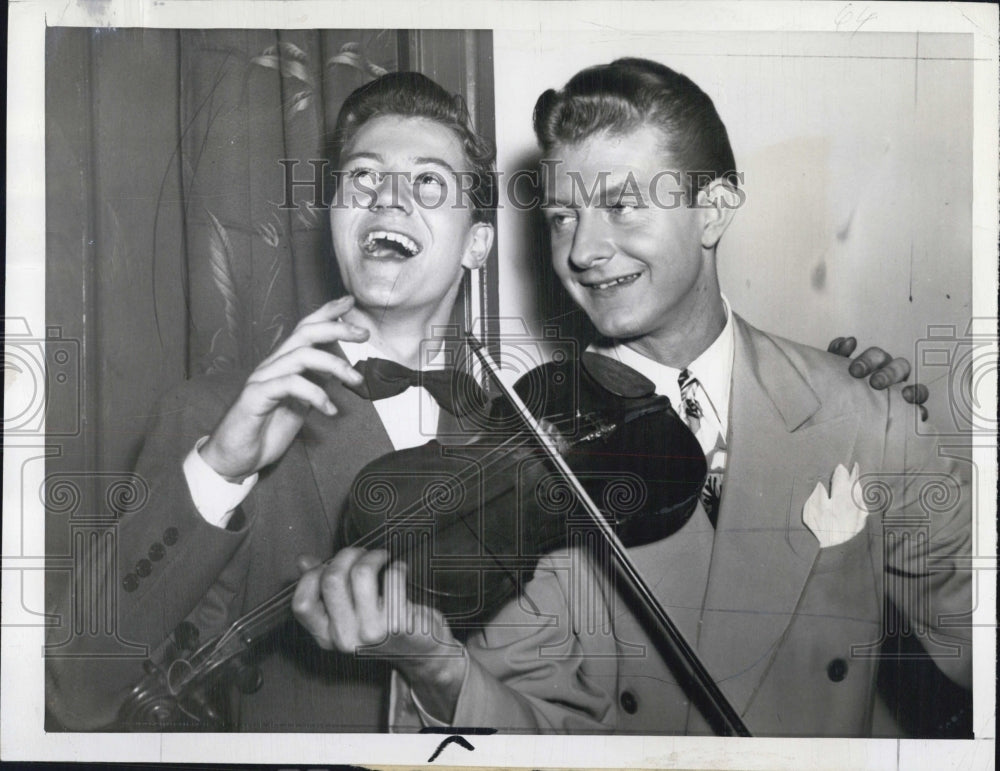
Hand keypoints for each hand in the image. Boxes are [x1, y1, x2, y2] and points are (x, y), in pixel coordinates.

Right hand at [199, 296, 368, 480]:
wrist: (233, 457)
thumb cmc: (265, 429)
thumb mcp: (298, 404)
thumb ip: (314, 384)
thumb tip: (337, 370)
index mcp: (283, 365)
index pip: (304, 330)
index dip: (326, 313)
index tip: (349, 302)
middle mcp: (272, 366)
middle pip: (304, 333)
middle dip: (336, 328)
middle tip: (364, 334)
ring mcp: (262, 379)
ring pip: (301, 355)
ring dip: (335, 365)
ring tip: (355, 381)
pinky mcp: (256, 397)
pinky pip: (290, 384)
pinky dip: (316, 395)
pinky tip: (329, 410)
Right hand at [293, 548, 465, 722]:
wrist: (422, 654)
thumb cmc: (384, 628)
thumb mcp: (349, 614)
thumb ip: (323, 589)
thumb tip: (303, 561)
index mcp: (326, 636)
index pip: (302, 603)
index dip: (313, 575)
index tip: (330, 564)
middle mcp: (345, 637)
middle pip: (332, 579)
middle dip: (347, 555)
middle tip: (361, 553)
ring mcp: (372, 632)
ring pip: (361, 574)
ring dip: (373, 556)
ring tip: (381, 557)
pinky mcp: (398, 623)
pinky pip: (393, 577)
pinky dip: (398, 566)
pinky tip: (400, 571)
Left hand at [828, 336, 929, 420]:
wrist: (837, 418)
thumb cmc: (840, 390)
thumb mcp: (834, 373)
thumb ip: (837, 355)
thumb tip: (848, 341)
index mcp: (876, 365)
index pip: (877, 356)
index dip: (868, 360)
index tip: (854, 371)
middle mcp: (893, 377)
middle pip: (900, 367)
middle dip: (889, 373)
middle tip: (875, 383)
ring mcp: (903, 395)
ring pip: (918, 388)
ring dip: (914, 390)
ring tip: (904, 396)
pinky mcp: (909, 414)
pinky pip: (922, 411)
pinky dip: (922, 411)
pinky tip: (918, 413)